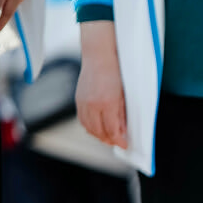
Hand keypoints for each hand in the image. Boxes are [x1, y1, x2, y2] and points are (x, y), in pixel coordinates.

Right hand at [76, 21, 128, 148]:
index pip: (112, 130)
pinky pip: (82, 119)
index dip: (119, 141)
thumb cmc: (116, 73)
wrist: (99, 57)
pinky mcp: (78, 99)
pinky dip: (90, 127)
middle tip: (117, 143)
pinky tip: (97, 128)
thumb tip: (122, 131)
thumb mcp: (125, 95)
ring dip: (98, 136)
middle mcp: (93, 104)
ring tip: (108, 138)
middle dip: (109, 140)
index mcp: (107, 103)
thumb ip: (122, 114)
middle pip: (99, 132)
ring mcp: (83, 102)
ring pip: (89, 128)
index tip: (125, 145)